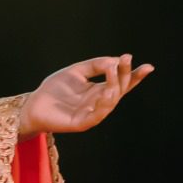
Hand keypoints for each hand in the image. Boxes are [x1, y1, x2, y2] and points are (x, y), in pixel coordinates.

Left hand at [19, 54, 152, 137]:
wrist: (33, 104)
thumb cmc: (54, 89)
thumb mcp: (76, 71)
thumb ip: (94, 65)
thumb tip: (115, 60)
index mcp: (99, 90)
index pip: (121, 83)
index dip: (135, 76)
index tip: (148, 66)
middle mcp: (99, 102)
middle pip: (118, 89)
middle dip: (124, 75)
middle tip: (125, 59)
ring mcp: (92, 114)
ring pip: (110, 102)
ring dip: (114, 87)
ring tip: (114, 73)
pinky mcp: (81, 123)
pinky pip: (96, 116)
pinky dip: (102, 106)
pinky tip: (105, 94)